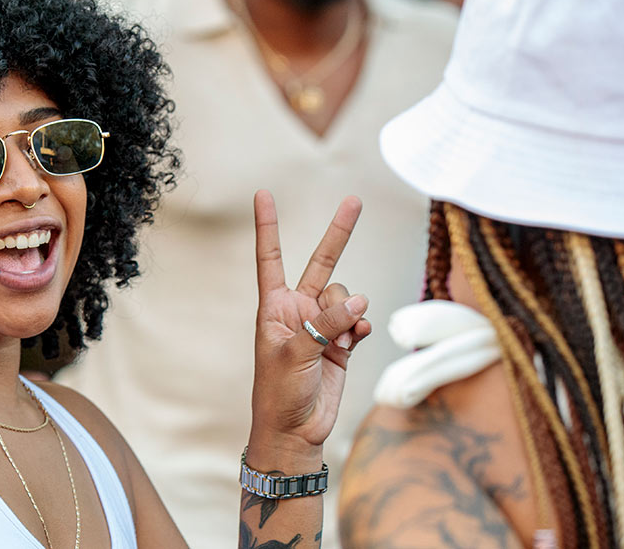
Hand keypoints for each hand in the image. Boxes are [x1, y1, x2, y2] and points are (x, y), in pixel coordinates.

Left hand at [247, 190, 370, 466]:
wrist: (295, 431)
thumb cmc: (279, 393)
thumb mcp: (295, 354)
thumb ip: (326, 324)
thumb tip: (359, 302)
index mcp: (274, 306)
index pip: (271, 257)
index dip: (268, 226)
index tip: (263, 193)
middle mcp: (298, 310)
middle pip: (322, 264)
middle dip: (339, 233)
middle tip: (354, 200)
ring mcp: (322, 326)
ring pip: (347, 298)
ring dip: (349, 313)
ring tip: (338, 341)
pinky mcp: (342, 344)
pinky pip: (359, 321)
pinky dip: (361, 327)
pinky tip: (355, 340)